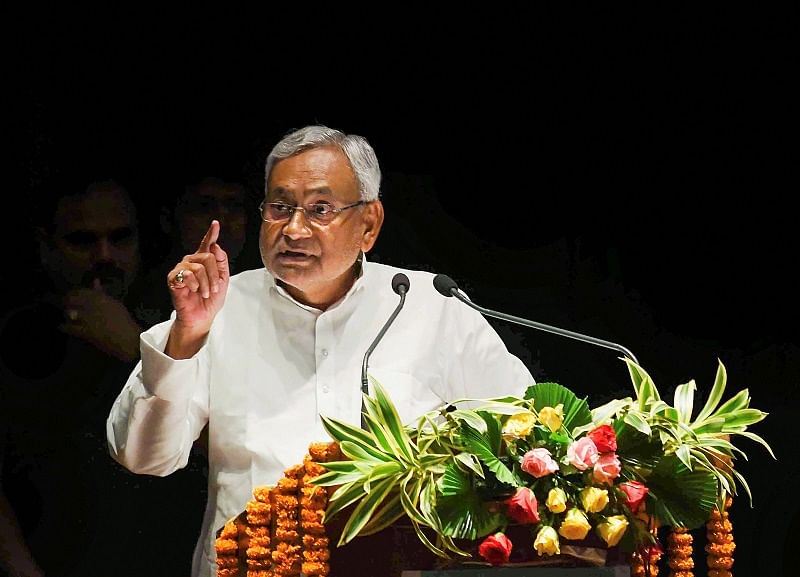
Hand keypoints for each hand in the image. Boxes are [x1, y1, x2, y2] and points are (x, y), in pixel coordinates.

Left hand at [61, 285, 141, 361]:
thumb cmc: (123, 320)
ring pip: (69, 312)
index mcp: (100, 298)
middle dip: (67, 301)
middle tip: (65, 302)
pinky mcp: (84, 331)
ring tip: (67, 314)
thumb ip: (102, 292)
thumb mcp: (114, 303)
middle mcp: (92, 306)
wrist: (126, 338)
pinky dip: (65, 327)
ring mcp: (87, 318)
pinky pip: (69, 327)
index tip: (72, 294)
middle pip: (72, 300)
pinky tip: (62, 326)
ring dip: (67, 313)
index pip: (81, 291)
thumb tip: (95, 281)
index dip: (74, 292)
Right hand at [165, 220, 229, 356]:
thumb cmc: (210, 299)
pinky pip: (188, 274)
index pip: (208, 245)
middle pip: (209, 256)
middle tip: (214, 289)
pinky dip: (195, 284)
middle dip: (215, 275)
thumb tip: (216, 246)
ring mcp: (182, 269)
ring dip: (206, 283)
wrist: (201, 316)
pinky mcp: (173, 278)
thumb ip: (221, 262)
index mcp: (204, 261)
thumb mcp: (223, 280)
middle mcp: (192, 262)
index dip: (211, 233)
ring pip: (200, 266)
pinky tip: (193, 291)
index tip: (215, 223)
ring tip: (205, 293)